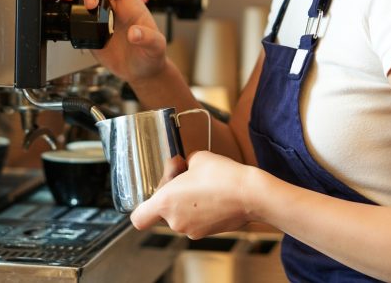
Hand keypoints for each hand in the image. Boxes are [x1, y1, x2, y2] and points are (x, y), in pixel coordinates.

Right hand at [57, 0, 166, 83]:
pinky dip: (67, 7)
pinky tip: (62, 7)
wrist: (140, 71)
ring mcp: (100, 17)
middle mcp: (114, 6)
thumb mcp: (156, 47)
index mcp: (131, 4)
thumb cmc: (151, 55)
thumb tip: (135, 33)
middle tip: (89, 4)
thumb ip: (148, 39)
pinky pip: (76, 14)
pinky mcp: (89, 30)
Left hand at [130, 151, 252, 239]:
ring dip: (186, 201)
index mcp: (166, 203)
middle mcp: (176, 221)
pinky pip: (195, 220)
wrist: (251, 195)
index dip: (142, 207)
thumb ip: (182, 164)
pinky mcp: (208, 233)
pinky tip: (212, 194)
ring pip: (180, 215)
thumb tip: (181, 166)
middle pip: (162, 211)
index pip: (139, 218)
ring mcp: (192, 230)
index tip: (154, 192)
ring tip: (201, 182)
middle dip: (171, 192)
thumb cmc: (223, 176)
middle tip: (183, 173)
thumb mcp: (197, 158)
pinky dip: (199, 209)